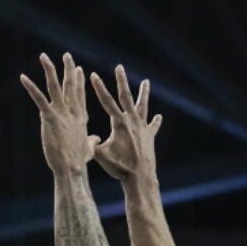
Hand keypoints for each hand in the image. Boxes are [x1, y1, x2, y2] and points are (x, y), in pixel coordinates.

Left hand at [21, 52, 97, 175]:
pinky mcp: (50, 117)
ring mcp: (62, 113)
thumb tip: (95, 139)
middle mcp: (72, 112)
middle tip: (67, 55)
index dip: (80, 82)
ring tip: (43, 56)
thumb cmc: (79, 162)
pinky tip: (23, 77)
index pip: (80, 96)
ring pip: (55, 86)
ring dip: (49, 69)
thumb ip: (91, 142)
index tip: (80, 70)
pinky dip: (31, 87)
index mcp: (80, 118)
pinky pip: (39, 99)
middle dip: (69, 69)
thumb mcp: (88, 149)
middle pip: (71, 86)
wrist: (72, 168)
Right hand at [90, 65, 161, 184]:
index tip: (93, 74)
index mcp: (119, 123)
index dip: (99, 87)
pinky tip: (158, 116)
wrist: (140, 178)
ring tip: (146, 82)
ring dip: (143, 93)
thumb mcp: (101, 155)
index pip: (106, 101)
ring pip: (143, 106)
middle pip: (126, 96)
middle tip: (119, 67)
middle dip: (121, 81)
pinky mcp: (150, 136)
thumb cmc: (119, 167)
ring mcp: (143, 128)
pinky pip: (153, 126)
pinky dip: (155, 121)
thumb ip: (93, 143)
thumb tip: (88, 138)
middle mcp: (132, 121)